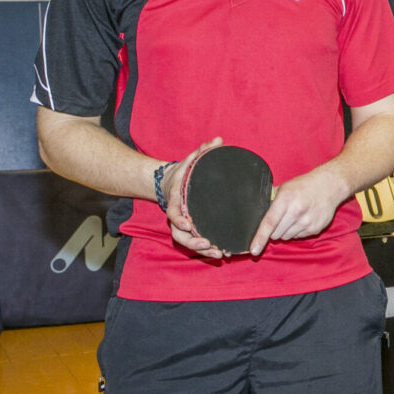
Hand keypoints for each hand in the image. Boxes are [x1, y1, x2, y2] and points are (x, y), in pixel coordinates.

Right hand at [167, 137, 225, 258]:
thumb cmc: (184, 172)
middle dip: (192, 242)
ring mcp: (184, 224)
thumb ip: (202, 151)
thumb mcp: (190, 160)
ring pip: (187, 242)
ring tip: (217, 254)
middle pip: (179, 234)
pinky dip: (207, 249)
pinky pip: (196, 241)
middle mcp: (177, 216)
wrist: (173, 182)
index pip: (173, 213)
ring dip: (201, 250)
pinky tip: (221, 253)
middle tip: (207, 244)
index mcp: (175, 201)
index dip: (179, 220)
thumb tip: (217, 140)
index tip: (187, 224)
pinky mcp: (192, 229)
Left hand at [247, 165, 349, 256]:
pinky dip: (297, 231)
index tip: (254, 250)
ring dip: (286, 231)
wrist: (329, 186)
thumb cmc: (304, 186)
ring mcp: (307, 221)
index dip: (260, 237)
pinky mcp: (315, 228)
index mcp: (286, 199)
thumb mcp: (284, 187)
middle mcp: (297, 211)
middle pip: (276, 233)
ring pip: (286, 237)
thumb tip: (257, 215)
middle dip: (274, 230)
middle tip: (281, 219)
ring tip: (294, 217)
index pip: (269, 222)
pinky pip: (298, 237)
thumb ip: (271, 200)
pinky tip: (303, 219)